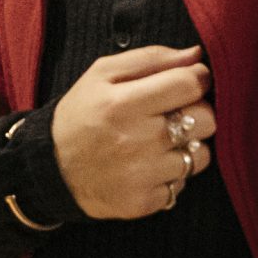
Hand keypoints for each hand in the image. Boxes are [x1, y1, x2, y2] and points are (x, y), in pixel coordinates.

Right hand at [52, 44, 216, 218]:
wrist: (50, 168)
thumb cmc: (81, 114)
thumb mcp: (102, 73)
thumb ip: (151, 59)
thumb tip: (196, 55)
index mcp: (123, 103)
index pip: (189, 84)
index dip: (197, 78)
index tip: (189, 81)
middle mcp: (136, 140)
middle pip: (206, 120)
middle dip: (197, 111)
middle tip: (174, 112)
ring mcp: (141, 175)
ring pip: (200, 155)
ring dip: (188, 146)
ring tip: (161, 141)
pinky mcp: (143, 201)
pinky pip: (183, 184)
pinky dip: (172, 174)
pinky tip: (150, 165)